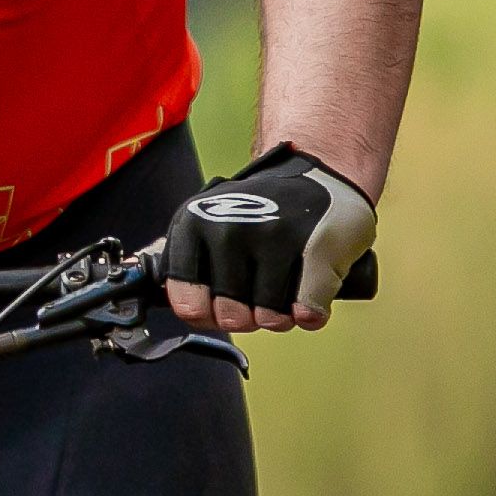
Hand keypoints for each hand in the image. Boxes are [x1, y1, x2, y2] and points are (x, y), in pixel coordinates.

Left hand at [159, 144, 374, 332]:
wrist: (323, 175)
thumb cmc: (261, 209)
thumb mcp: (209, 220)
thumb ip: (184, 262)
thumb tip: (171, 302)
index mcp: (194, 223)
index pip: (185, 301)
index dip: (204, 314)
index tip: (216, 305)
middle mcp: (229, 229)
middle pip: (230, 317)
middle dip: (246, 317)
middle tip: (257, 295)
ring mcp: (274, 238)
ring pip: (269, 320)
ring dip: (280, 315)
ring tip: (284, 286)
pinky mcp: (317, 250)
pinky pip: (306, 314)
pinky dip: (310, 311)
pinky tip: (309, 291)